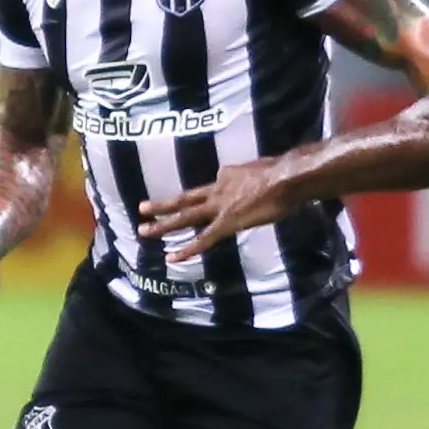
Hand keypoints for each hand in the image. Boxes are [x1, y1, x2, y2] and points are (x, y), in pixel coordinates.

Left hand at [137, 158, 295, 261]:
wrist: (286, 178)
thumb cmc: (282, 174)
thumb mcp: (263, 170)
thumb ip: (255, 178)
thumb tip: (260, 182)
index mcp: (227, 175)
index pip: (213, 186)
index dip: (213, 193)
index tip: (218, 197)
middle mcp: (217, 189)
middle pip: (185, 199)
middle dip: (162, 205)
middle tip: (142, 209)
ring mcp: (219, 207)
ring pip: (185, 217)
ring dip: (164, 225)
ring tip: (144, 230)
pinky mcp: (226, 223)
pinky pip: (204, 239)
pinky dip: (188, 249)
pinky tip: (173, 257)